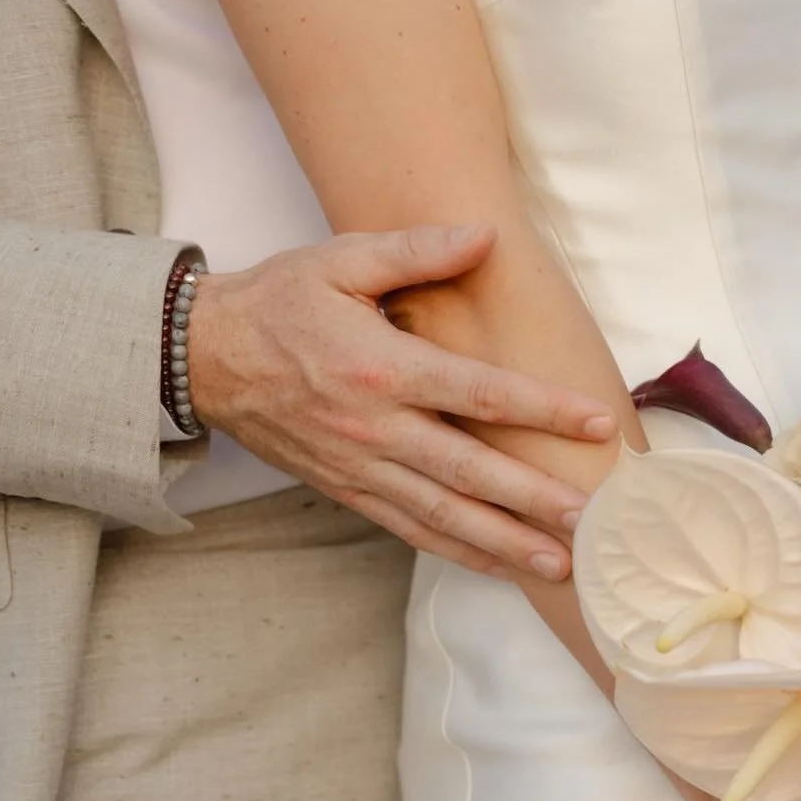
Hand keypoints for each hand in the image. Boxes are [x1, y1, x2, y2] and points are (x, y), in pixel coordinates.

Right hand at [187, 224, 616, 578]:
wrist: (204, 358)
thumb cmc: (279, 302)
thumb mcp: (341, 261)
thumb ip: (416, 250)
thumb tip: (485, 233)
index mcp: (383, 368)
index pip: (480, 393)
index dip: (543, 409)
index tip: (596, 423)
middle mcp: (377, 428)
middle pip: (470, 470)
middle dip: (533, 498)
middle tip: (590, 518)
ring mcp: (363, 468)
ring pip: (445, 514)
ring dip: (505, 542)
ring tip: (560, 563)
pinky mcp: (350, 491)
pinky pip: (413, 529)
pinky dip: (460, 551)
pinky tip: (502, 566)